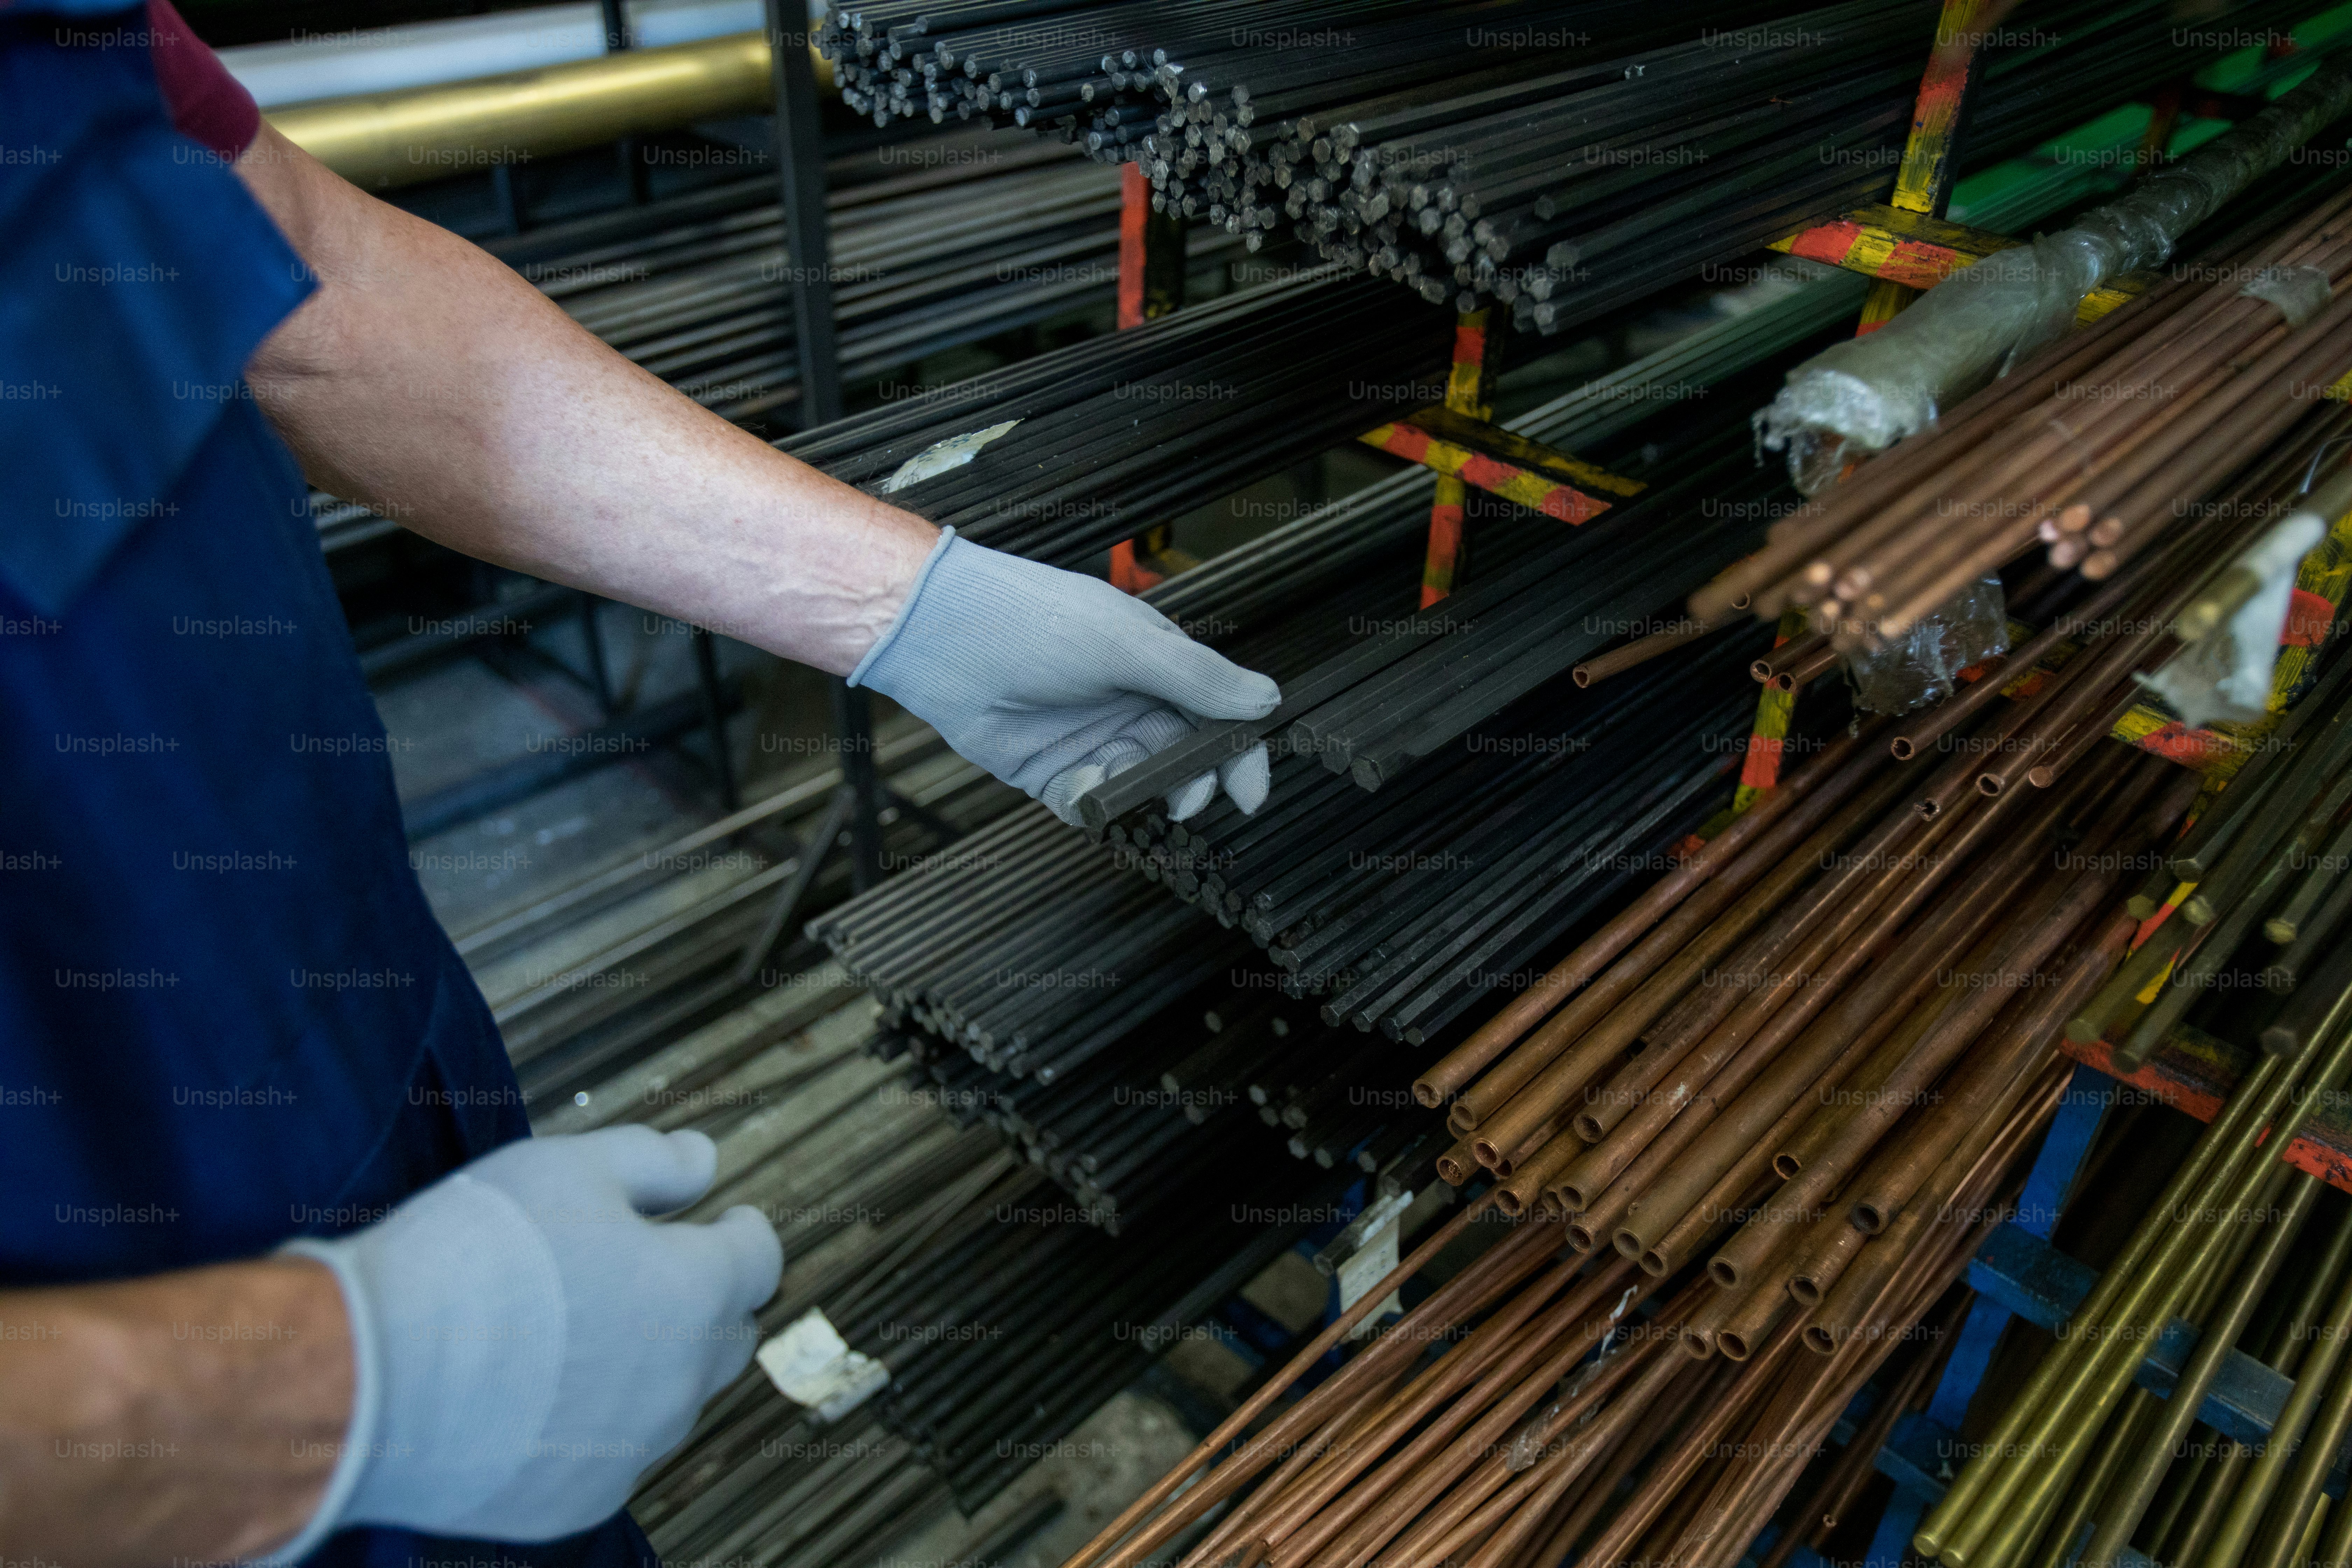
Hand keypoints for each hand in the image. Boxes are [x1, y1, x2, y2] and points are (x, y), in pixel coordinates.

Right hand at [274, 1127, 780, 1551]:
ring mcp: (633, 1449)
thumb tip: (704, 1160)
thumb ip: (653, 1161)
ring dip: (650, 1363)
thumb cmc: (473, 1255)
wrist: (375, 1372)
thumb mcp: (570, 1167)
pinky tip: (540, 1395)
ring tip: (581, 1331)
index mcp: (693, 1292)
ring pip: (671, 1399)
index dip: (743, 1232)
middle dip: (706, 1299)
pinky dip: (595, 1423)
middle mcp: (680, 1380)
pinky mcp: (580, 1499)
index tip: (728, 1221)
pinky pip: (613, 1455)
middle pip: (725, 1334)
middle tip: (656, 1272)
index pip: (759, 1259)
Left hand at [849, 528, 1280, 823]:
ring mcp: (1092, 738)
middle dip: (1192, 785)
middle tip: (1186, 799)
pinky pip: (1088, 802)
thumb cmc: (1034, 620)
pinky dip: (1089, 801)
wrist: (945, 637)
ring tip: (1119, 779)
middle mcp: (1130, 703)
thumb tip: (1266, 700)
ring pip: (1139, 787)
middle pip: (1185, 760)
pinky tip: (1076, 780)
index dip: (1240, 755)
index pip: (1218, 715)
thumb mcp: (1127, 643)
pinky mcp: (1052, 769)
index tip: (1251, 793)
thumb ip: (1197, 677)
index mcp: (1158, 664)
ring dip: (1138, 794)